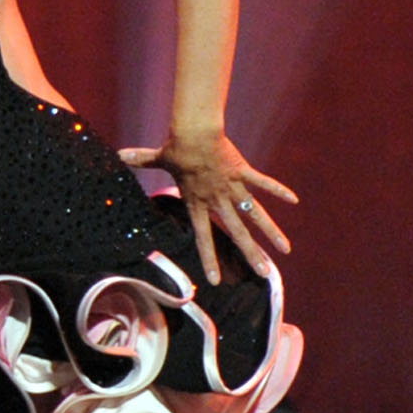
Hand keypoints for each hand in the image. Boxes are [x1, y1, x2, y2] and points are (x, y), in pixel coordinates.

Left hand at [117, 130, 295, 284]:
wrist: (195, 132)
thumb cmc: (176, 147)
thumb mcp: (158, 158)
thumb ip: (141, 160)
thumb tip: (118, 154)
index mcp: (197, 203)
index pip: (203, 238)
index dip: (209, 259)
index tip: (215, 280)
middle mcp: (217, 200)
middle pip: (237, 233)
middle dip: (251, 254)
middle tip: (264, 273)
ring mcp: (232, 187)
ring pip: (255, 214)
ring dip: (271, 231)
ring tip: (285, 250)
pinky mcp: (244, 172)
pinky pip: (263, 183)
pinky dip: (278, 190)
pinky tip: (294, 201)